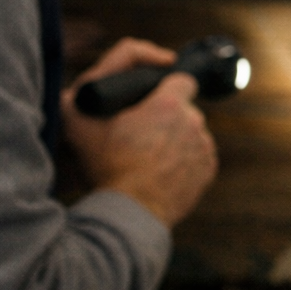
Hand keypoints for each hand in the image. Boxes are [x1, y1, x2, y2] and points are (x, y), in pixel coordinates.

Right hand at [62, 38, 217, 226]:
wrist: (131, 210)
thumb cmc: (107, 166)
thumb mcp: (82, 124)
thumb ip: (82, 95)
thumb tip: (81, 89)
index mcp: (168, 104)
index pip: (182, 79)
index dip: (168, 87)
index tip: (154, 101)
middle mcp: (193, 121)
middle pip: (185, 109)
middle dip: (168, 117)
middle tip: (144, 135)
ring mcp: (204, 146)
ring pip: (192, 134)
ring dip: (177, 140)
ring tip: (150, 159)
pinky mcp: (209, 169)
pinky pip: (199, 157)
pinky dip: (185, 162)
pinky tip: (163, 173)